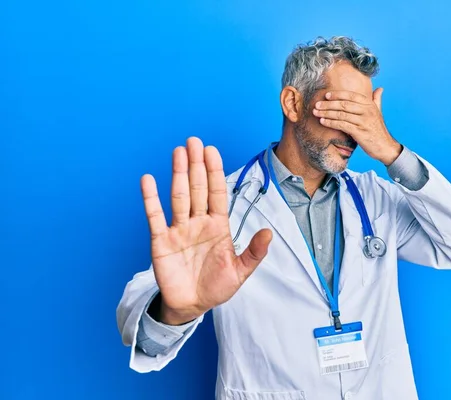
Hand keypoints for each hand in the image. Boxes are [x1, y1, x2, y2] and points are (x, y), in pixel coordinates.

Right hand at [141, 137, 272, 324]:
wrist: (192, 306)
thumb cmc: (217, 287)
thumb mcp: (240, 272)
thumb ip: (254, 253)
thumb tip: (268, 233)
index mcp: (218, 226)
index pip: (217, 193)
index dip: (215, 172)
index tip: (212, 151)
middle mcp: (198, 223)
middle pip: (197, 188)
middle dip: (197, 165)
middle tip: (194, 141)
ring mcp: (179, 230)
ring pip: (179, 197)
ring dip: (178, 174)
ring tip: (178, 152)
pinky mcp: (161, 241)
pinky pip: (155, 217)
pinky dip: (151, 199)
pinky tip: (148, 180)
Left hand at [313, 88, 402, 164]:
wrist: (385, 147)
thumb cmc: (379, 130)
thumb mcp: (378, 112)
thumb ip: (377, 100)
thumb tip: (380, 88)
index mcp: (370, 104)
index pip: (351, 95)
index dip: (338, 94)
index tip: (326, 95)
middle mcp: (367, 111)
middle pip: (344, 104)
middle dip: (328, 104)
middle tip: (317, 104)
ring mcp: (363, 122)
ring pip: (341, 114)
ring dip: (326, 113)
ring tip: (316, 113)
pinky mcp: (359, 132)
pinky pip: (342, 125)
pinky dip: (331, 123)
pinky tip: (323, 122)